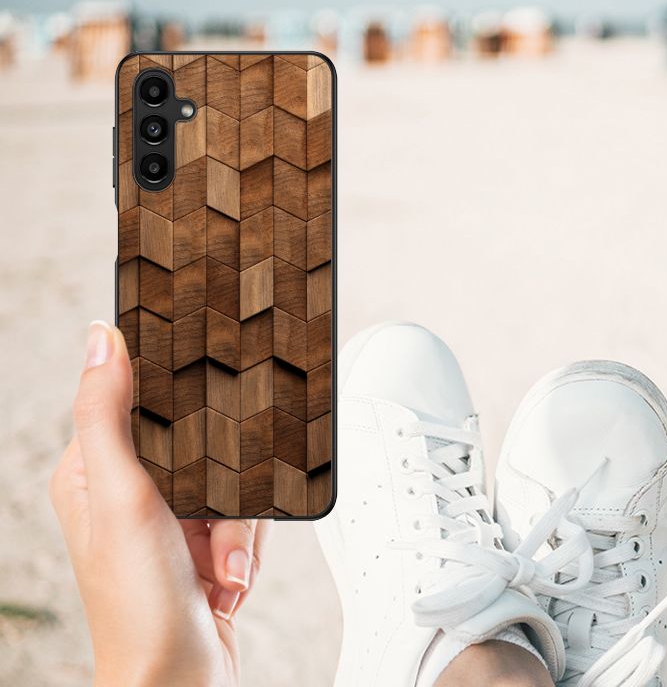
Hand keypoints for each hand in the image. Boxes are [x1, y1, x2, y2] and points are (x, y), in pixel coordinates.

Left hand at [50, 321, 270, 686]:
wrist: (181, 680)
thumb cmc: (138, 607)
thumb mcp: (122, 497)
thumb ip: (108, 415)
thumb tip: (101, 339)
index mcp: (93, 473)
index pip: (135, 402)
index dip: (174, 399)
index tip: (204, 395)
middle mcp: (131, 493)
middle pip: (201, 442)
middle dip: (222, 485)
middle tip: (211, 520)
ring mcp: (171, 521)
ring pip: (232, 479)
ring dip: (237, 526)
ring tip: (220, 563)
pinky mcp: (204, 545)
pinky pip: (247, 516)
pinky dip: (247, 546)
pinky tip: (229, 575)